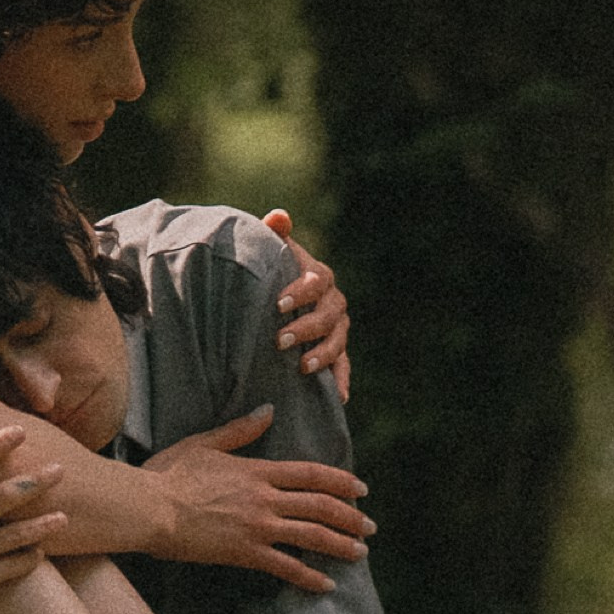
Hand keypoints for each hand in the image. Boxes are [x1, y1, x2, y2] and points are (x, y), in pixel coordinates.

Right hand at [142, 407, 371, 591]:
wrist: (149, 508)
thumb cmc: (170, 474)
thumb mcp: (205, 443)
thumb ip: (240, 431)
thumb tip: (268, 411)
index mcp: (257, 471)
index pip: (311, 474)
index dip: (340, 482)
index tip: (361, 490)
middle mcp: (265, 499)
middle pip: (320, 507)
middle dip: (350, 518)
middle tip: (369, 527)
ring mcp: (257, 528)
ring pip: (311, 537)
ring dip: (340, 545)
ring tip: (359, 553)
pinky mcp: (245, 554)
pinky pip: (286, 567)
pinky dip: (309, 577)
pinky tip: (327, 584)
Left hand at [264, 208, 351, 400]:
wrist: (275, 299)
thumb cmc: (269, 273)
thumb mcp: (269, 253)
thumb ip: (274, 235)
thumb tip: (279, 216)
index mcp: (318, 276)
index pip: (316, 281)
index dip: (300, 291)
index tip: (278, 304)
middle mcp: (333, 301)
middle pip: (328, 315)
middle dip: (306, 328)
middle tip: (280, 340)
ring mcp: (337, 328)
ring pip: (338, 342)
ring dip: (323, 355)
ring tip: (302, 367)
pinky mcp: (337, 352)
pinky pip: (344, 368)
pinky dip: (342, 381)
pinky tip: (339, 397)